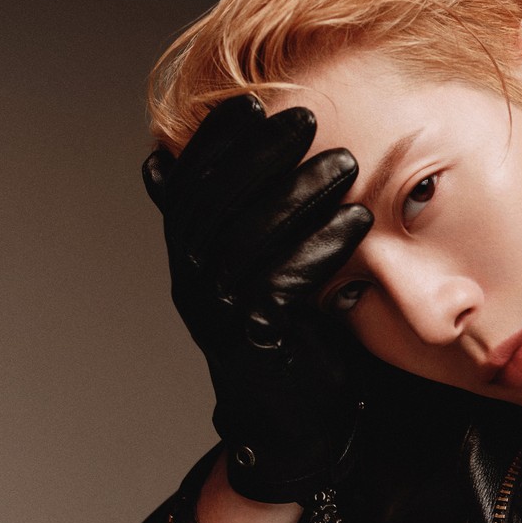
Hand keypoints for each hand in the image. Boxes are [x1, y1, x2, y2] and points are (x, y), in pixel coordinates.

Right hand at [143, 94, 372, 502]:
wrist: (299, 422)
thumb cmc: (286, 334)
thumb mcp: (252, 267)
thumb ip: (226, 217)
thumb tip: (163, 159)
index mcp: (190, 259)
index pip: (189, 186)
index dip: (216, 141)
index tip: (251, 100)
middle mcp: (194, 284)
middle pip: (216, 205)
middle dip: (260, 155)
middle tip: (304, 120)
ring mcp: (221, 315)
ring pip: (250, 240)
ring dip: (299, 195)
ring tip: (344, 163)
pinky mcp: (258, 342)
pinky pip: (285, 283)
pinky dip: (322, 248)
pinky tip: (357, 221)